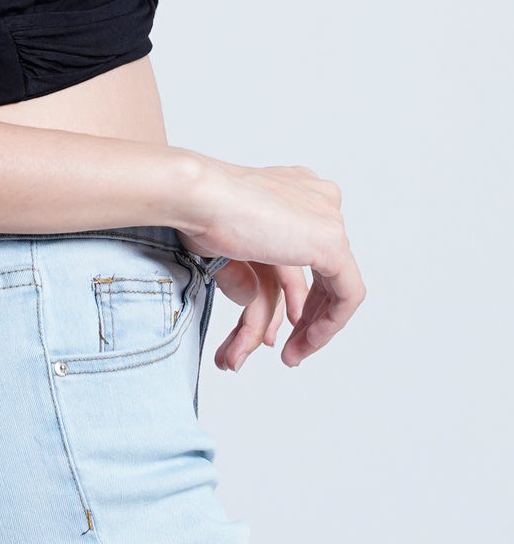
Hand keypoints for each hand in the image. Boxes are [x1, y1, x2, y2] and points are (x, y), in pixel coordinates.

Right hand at [179, 158, 365, 363]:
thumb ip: (246, 267)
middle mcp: (314, 197)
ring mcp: (327, 217)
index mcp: (292, 187)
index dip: (297, 293)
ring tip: (292, 355)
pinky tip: (306, 341)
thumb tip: (251, 296)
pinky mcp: (332, 242)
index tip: (278, 327)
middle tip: (290, 348)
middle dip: (309, 314)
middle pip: (320, 270)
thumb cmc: (195, 208)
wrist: (196, 195)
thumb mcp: (225, 242)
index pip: (303, 249)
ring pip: (334, 285)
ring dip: (315, 327)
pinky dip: (329, 323)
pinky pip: (347, 295)